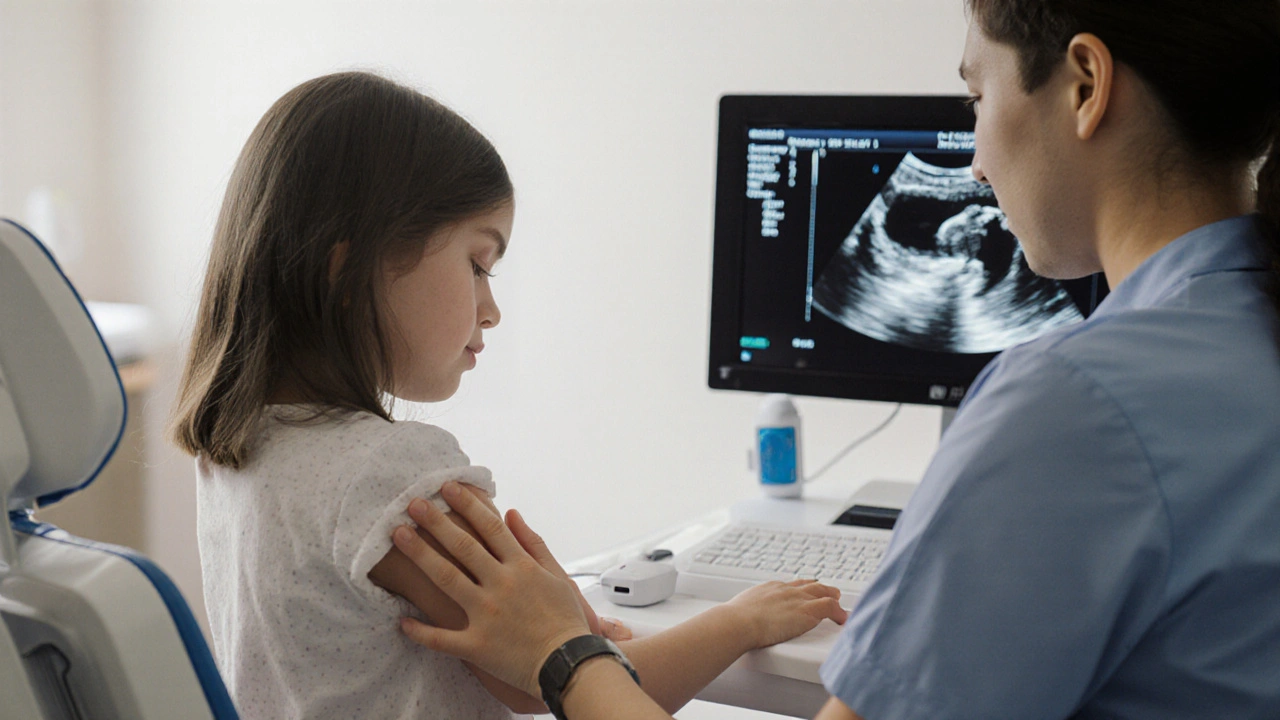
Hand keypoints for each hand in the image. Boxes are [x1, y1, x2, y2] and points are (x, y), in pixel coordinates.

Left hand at [393, 482, 591, 696]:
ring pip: (447, 579)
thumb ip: (533, 543)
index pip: (490, 528)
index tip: (448, 487)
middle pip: (463, 547)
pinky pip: (442, 639)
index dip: (468, 504)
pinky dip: (420, 632)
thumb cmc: (565, 620)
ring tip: (399, 535)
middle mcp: (501, 585)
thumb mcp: (557, 575)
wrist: (568, 665)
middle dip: (437, 522)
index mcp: (522, 567)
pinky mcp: (477, 645)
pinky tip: (401, 621)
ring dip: (421, 555)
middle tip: (414, 503)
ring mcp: (487, 615)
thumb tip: (512, 514)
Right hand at [723, 579, 847, 648]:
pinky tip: (842, 619)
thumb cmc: (735, 620)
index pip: (792, 585)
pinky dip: (839, 613)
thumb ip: (746, 612)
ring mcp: (798, 599)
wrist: (739, 622)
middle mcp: (786, 590)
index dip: (802, 588)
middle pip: (810, 585)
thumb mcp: (740, 610)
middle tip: (829, 592)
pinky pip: (831, 607)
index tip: (805, 592)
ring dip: (833, 597)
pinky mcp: (808, 610)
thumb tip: (738, 620)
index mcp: (770, 588)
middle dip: (821, 588)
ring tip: (839, 604)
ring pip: (824, 592)